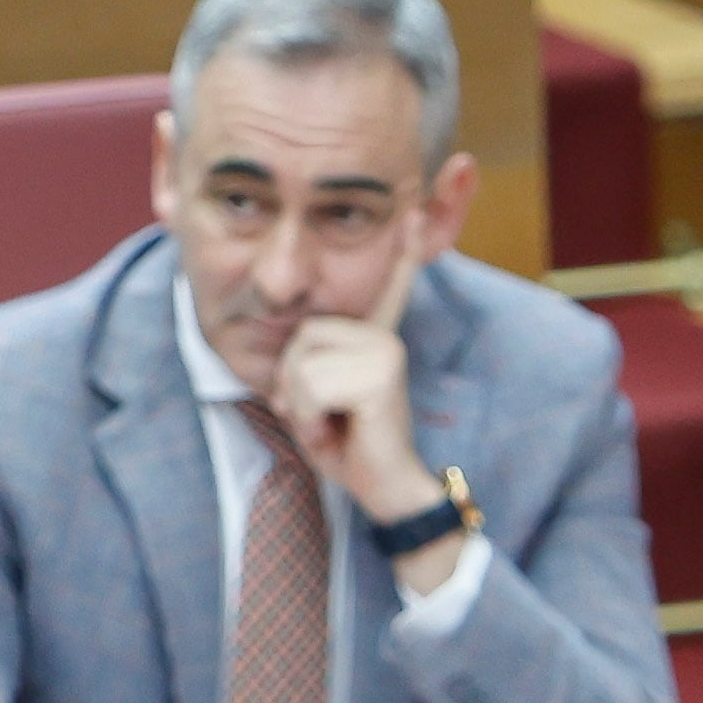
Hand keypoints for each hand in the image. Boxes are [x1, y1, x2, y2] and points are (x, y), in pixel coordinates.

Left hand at [271, 259, 458, 588]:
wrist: (385, 489)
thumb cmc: (347, 444)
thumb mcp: (315, 396)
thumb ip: (304, 365)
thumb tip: (291, 340)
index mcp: (371, 334)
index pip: (384, 286)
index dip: (399, 251)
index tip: (411, 214)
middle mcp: (381, 334)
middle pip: (300, 337)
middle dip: (295, 385)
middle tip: (326, 416)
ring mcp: (384, 350)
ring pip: (301, 363)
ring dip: (301, 406)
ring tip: (333, 424)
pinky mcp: (379, 374)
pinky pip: (310, 386)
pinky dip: (310, 420)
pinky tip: (339, 433)